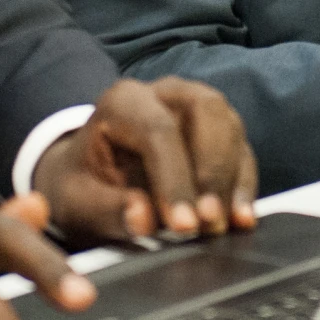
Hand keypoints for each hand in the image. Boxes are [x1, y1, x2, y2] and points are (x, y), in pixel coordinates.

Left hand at [29, 76, 258, 241]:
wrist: (87, 177)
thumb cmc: (80, 185)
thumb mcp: (75, 201)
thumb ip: (105, 209)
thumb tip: (143, 218)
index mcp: (123, 101)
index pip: (157, 130)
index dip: (174, 179)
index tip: (183, 226)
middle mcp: (165, 93)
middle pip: (205, 111)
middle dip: (213, 169)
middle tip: (210, 222)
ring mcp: (196, 109)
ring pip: (230, 125)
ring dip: (233, 177)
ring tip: (230, 224)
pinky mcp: (217, 133)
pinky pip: (241, 151)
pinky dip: (244, 185)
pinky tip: (242, 218)